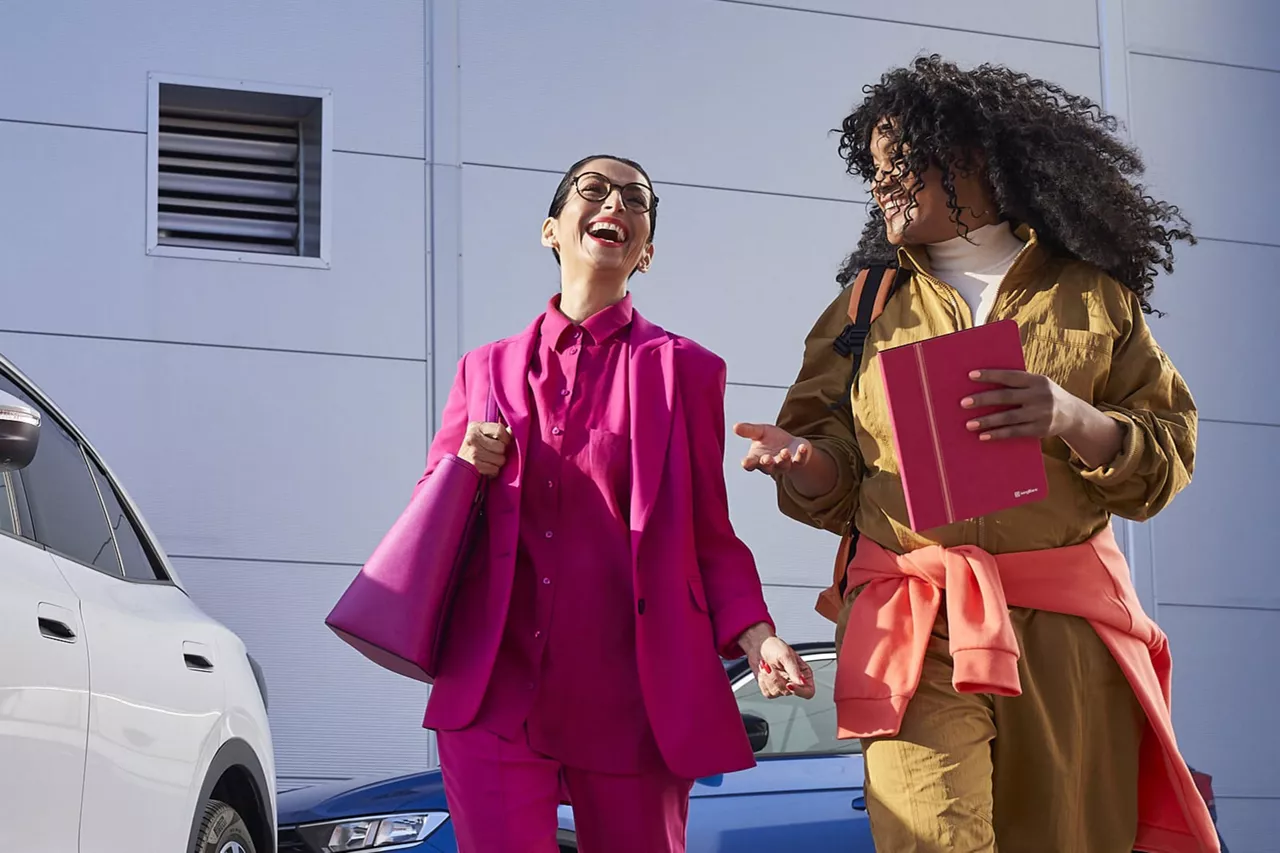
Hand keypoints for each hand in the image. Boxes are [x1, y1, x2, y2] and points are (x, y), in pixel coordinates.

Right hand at [457, 421, 511, 476]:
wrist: (459, 467)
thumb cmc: (475, 449)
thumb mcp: (484, 436)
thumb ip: (498, 432)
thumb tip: (512, 430)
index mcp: (475, 427)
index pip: (500, 429)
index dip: (506, 438)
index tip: (503, 442)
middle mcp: (472, 437)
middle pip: (502, 446)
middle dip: (501, 453)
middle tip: (492, 454)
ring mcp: (473, 452)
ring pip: (500, 459)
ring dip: (498, 463)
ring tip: (488, 461)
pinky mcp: (474, 465)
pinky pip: (495, 469)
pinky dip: (493, 471)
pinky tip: (485, 467)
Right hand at [733, 422, 813, 475]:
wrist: (791, 445)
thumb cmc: (773, 440)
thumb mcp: (760, 432)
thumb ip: (748, 431)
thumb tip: (735, 426)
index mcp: (757, 459)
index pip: (750, 464)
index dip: (748, 464)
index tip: (745, 462)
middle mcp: (771, 465)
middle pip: (767, 467)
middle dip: (767, 463)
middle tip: (766, 459)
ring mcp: (785, 464)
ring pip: (784, 465)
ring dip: (784, 459)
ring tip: (784, 452)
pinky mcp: (799, 461)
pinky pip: (800, 460)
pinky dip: (802, 454)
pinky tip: (803, 447)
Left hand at [739, 624, 814, 699]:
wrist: (759, 646)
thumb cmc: (775, 647)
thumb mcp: (786, 655)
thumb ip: (794, 670)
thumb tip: (802, 682)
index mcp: (804, 674)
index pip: (808, 691)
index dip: (799, 691)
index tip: (789, 684)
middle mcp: (794, 682)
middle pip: (788, 692)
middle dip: (776, 678)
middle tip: (770, 666)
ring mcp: (783, 687)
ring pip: (776, 692)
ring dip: (768, 678)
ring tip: (766, 666)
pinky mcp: (771, 689)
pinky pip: (767, 692)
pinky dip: (762, 681)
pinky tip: (764, 671)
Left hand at [962, 369, 1083, 440]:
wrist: (1073, 415)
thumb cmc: (1044, 395)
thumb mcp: (1038, 384)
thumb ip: (1018, 383)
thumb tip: (985, 381)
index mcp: (1037, 380)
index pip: (1010, 376)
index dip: (991, 375)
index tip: (970, 376)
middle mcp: (1040, 396)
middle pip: (1006, 397)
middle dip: (983, 399)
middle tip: (963, 403)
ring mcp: (1041, 414)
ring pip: (1009, 417)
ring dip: (987, 421)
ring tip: (969, 424)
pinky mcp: (1040, 430)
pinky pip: (1015, 432)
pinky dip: (998, 434)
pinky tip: (983, 436)